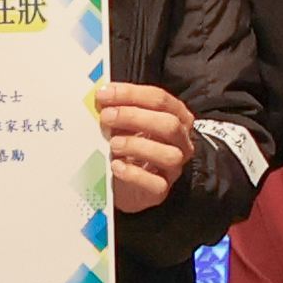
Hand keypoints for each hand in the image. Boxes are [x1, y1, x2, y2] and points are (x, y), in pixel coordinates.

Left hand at [94, 79, 195, 214]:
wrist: (127, 183)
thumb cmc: (129, 147)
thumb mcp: (125, 124)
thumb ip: (118, 109)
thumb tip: (101, 97)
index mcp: (176, 117)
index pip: (160, 99)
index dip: (131, 94)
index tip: (105, 94)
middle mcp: (181, 141)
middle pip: (169, 124)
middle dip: (134, 117)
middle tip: (107, 116)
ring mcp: (174, 166)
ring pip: (168, 155)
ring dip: (137, 145)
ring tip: (113, 143)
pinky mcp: (162, 189)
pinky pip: (156, 184)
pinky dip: (134, 174)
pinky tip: (116, 166)